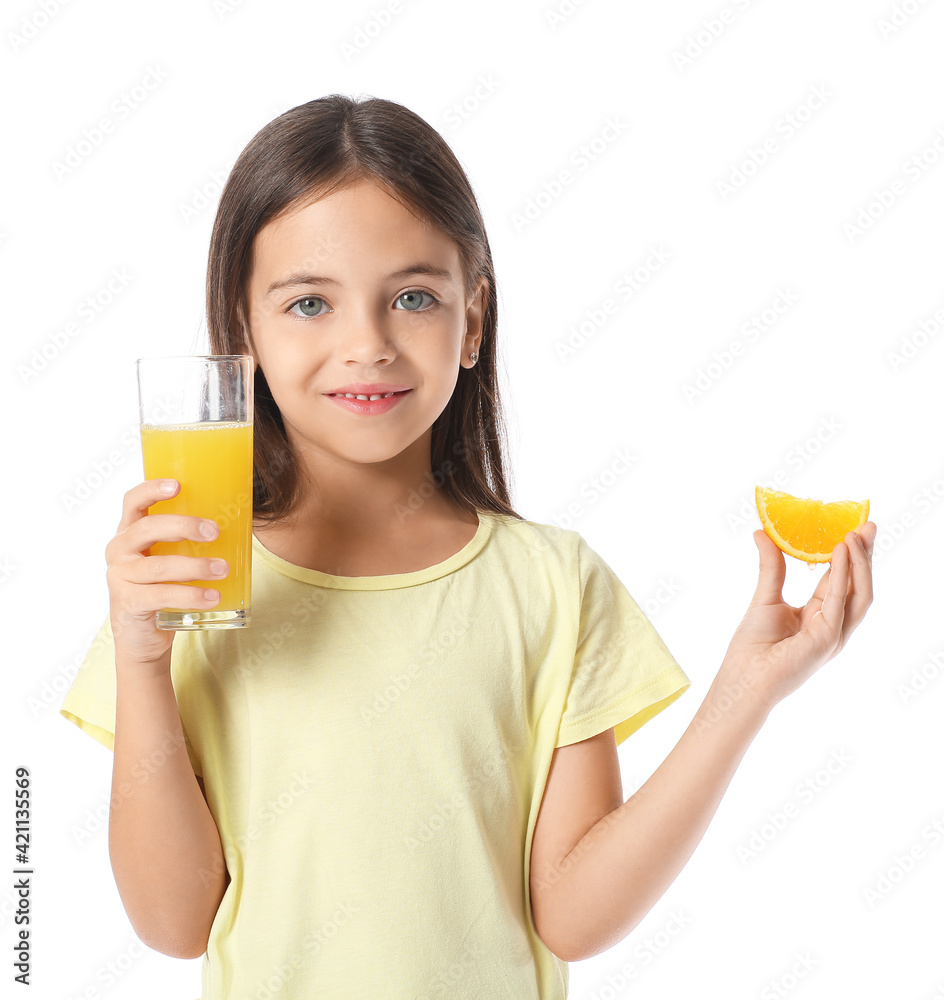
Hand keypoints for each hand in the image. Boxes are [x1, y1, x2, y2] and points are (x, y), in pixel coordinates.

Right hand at [105, 480, 228, 669]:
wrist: (143, 637)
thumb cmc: (163, 588)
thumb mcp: (171, 558)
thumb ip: (189, 540)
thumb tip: (238, 519)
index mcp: (129, 532)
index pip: (133, 502)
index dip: (151, 489)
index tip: (178, 485)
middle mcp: (119, 550)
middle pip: (148, 528)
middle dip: (184, 526)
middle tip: (214, 531)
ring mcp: (120, 577)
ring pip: (160, 566)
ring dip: (195, 566)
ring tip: (223, 569)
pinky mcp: (128, 603)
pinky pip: (161, 595)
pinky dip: (190, 595)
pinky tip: (212, 597)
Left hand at [720, 521, 875, 713]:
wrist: (743, 677)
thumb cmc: (752, 645)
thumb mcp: (765, 596)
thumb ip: (772, 566)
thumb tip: (760, 532)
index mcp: (819, 616)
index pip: (841, 580)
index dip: (848, 555)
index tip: (853, 528)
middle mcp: (832, 625)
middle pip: (857, 585)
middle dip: (865, 555)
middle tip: (867, 524)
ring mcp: (834, 634)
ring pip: (859, 593)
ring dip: (861, 562)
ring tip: (855, 533)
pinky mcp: (828, 639)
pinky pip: (840, 601)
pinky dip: (843, 575)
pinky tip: (841, 551)